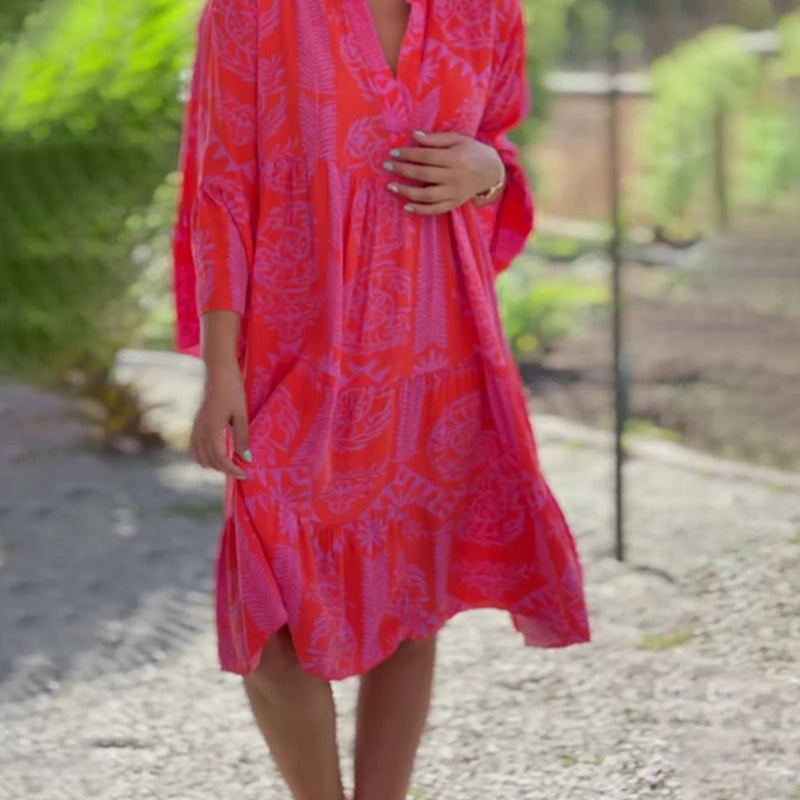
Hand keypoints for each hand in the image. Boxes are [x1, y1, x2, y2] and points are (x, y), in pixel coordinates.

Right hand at [189, 361, 250, 479]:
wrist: (218, 373)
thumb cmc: (233, 391)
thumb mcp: (241, 415)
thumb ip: (242, 437)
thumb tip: (246, 459)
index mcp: (212, 430)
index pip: (220, 459)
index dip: (232, 469)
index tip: (245, 473)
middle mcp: (201, 431)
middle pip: (209, 461)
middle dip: (224, 469)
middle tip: (240, 470)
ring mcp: (196, 428)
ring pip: (199, 457)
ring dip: (214, 464)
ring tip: (230, 463)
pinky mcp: (196, 425)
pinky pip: (195, 448)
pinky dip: (205, 456)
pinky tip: (217, 454)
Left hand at [383, 129, 504, 214]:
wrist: (491, 171)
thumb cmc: (471, 151)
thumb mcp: (457, 139)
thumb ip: (436, 139)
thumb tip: (414, 135)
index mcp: (455, 158)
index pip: (427, 156)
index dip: (409, 154)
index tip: (393, 152)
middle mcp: (455, 176)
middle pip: (425, 174)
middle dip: (403, 170)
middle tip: (386, 166)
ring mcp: (455, 193)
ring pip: (428, 195)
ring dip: (407, 192)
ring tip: (391, 187)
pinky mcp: (455, 203)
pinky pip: (436, 210)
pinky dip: (421, 210)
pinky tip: (406, 206)